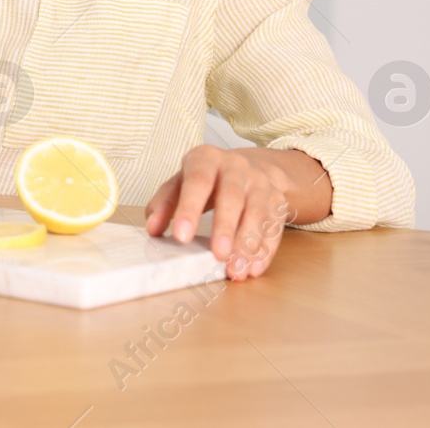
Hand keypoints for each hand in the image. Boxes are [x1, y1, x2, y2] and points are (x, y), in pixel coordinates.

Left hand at [144, 145, 310, 281]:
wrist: (252, 165)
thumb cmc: (208, 178)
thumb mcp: (181, 182)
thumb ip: (164, 203)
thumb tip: (153, 228)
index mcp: (207, 159)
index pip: (198, 181)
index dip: (189, 208)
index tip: (181, 236)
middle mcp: (236, 167)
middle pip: (232, 197)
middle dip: (226, 227)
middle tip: (218, 255)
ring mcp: (260, 184)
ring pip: (257, 213)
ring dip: (247, 244)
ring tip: (236, 269)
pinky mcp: (277, 201)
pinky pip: (274, 226)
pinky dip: (265, 250)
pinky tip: (254, 268)